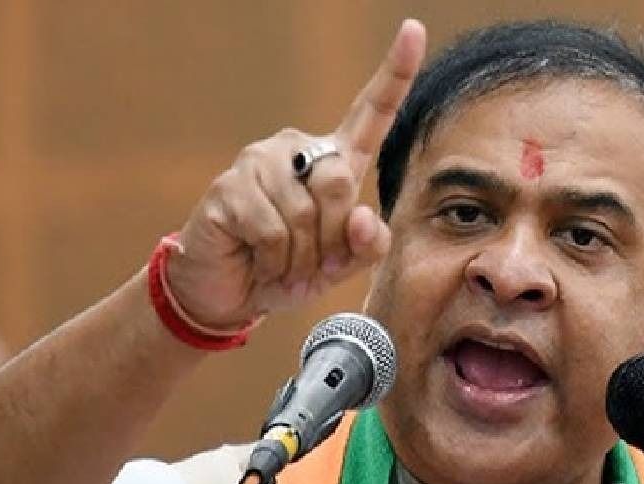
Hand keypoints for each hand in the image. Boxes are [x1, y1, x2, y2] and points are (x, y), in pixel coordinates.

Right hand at [164, 19, 426, 329]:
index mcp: (334, 160)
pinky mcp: (229, 186)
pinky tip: (259, 261)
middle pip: (341, 182)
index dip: (395, 72)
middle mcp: (297, 150)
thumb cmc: (288, 270)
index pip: (371, 111)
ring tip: (282, 264)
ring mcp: (259, 162)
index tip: (415, 29)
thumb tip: (361, 217)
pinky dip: (274, 260)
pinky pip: (273, 229)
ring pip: (306, 212)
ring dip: (300, 256)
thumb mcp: (341, 266)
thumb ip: (367, 245)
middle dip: (331, 237)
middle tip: (311, 262)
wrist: (230, 293)